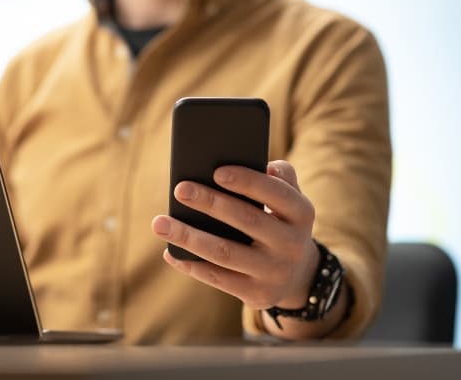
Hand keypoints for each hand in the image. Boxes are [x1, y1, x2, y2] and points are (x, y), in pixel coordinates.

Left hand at [151, 160, 318, 313]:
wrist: (297, 276)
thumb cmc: (280, 222)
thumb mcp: (289, 199)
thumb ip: (278, 177)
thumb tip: (261, 165)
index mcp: (302, 214)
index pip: (276, 193)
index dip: (248, 182)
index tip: (217, 171)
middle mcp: (292, 245)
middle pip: (247, 220)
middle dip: (210, 203)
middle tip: (180, 189)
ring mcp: (275, 273)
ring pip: (225, 253)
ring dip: (188, 237)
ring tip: (159, 223)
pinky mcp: (257, 295)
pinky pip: (218, 278)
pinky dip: (191, 264)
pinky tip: (170, 251)